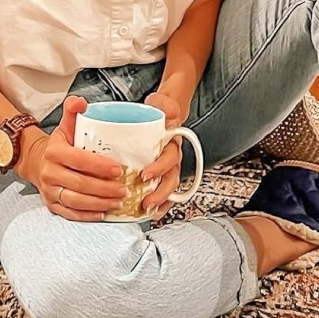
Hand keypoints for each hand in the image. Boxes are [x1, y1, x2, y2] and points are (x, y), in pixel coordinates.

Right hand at [22, 96, 126, 220]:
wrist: (37, 162)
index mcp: (54, 152)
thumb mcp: (66, 127)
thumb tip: (80, 101)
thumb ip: (73, 113)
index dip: (99, 166)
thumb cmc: (61, 145)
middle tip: (125, 189)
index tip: (118, 169)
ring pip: (75, 201)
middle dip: (104, 188)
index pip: (78, 160)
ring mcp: (50, 190)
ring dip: (99, 203)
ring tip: (118, 201)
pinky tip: (103, 214)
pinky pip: (69, 213)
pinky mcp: (52, 204)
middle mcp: (50, 172)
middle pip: (80, 184)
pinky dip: (87, 215)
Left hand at [142, 92, 184, 218]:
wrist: (163, 113)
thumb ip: (166, 105)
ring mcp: (167, 168)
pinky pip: (163, 191)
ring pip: (168, 189)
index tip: (145, 175)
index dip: (159, 168)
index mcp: (172, 144)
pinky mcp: (160, 173)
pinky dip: (159, 204)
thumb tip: (171, 112)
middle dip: (160, 194)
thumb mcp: (162, 103)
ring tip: (147, 212)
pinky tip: (148, 214)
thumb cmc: (160, 110)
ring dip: (159, 201)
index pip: (170, 158)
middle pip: (171, 180)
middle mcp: (172, 159)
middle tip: (146, 203)